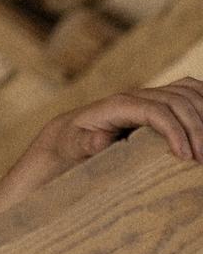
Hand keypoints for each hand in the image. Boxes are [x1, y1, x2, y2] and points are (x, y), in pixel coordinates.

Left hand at [0, 77, 202, 215]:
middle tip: (202, 160)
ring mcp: (148, 96)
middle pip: (178, 101)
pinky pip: (189, 93)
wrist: (63, 136)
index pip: (156, 111)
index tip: (185, 157)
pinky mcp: (157, 102)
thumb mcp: (68, 148)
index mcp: (116, 106)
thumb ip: (83, 143)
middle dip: (197, 129)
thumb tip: (99, 138)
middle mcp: (135, 96)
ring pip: (189, 93)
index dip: (175, 131)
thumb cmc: (66, 146)